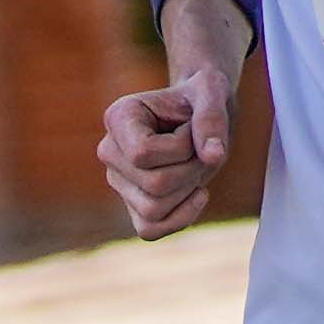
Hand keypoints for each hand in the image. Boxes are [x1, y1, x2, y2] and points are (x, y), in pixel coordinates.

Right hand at [98, 57, 233, 235]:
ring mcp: (118, 181)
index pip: (142, 154)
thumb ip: (212, 119)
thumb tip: (213, 157)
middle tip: (200, 150)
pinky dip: (181, 218)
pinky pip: (150, 230)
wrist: (198, 111)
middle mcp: (109, 151)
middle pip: (154, 185)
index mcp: (118, 117)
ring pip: (154, 210)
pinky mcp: (132, 204)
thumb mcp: (212, 94)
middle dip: (191, 170)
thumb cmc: (200, 98)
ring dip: (188, 190)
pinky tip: (198, 194)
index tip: (192, 129)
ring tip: (195, 166)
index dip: (181, 148)